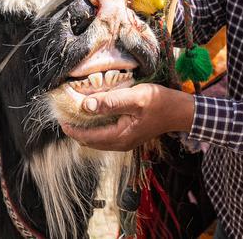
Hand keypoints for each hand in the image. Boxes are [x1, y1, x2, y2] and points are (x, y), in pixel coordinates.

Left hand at [60, 84, 195, 150]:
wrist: (181, 111)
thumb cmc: (161, 102)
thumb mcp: (136, 98)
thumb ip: (111, 101)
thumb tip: (86, 105)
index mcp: (120, 137)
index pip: (88, 136)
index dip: (72, 129)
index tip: (60, 118)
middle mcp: (121, 143)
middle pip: (91, 141)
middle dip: (77, 130)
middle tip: (66, 115)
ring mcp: (126, 141)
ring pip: (99, 139)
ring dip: (87, 129)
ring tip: (78, 115)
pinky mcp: (131, 135)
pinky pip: (108, 135)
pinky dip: (98, 128)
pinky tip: (97, 115)